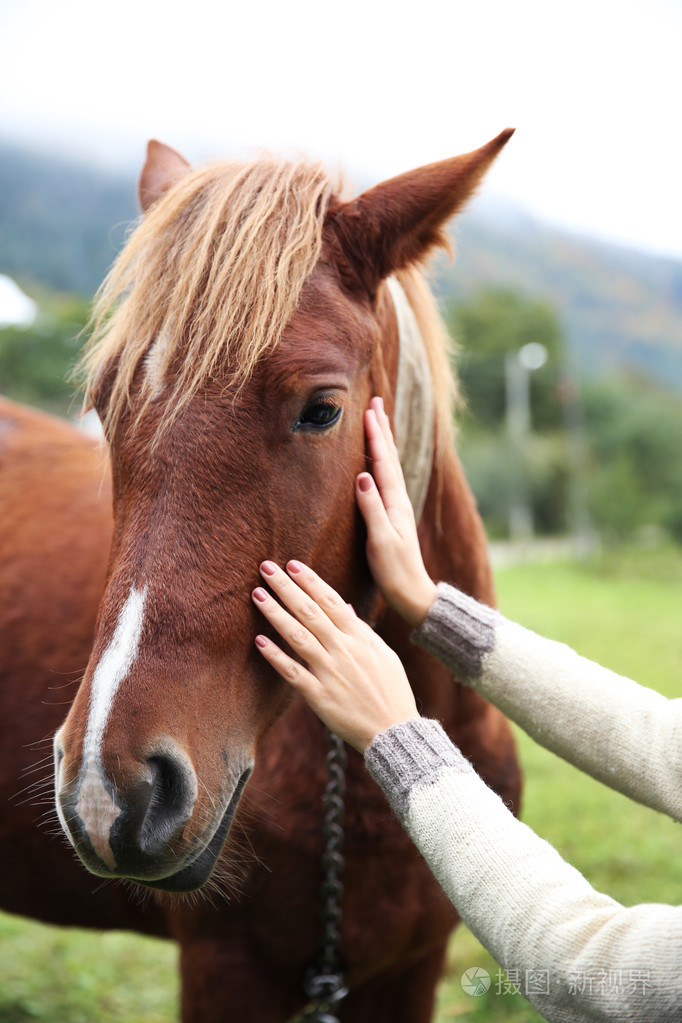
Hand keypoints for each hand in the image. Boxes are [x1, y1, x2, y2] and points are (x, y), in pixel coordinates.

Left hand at [252, 560, 418, 752]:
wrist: (394, 730)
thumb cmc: (391, 690)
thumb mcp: (383, 653)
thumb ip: (361, 629)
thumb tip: (345, 606)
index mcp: (359, 637)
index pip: (330, 600)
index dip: (310, 581)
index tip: (292, 564)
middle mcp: (343, 650)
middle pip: (310, 612)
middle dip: (286, 588)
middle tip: (266, 568)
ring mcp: (330, 672)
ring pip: (298, 636)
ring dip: (275, 614)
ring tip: (257, 594)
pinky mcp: (319, 696)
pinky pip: (293, 672)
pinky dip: (275, 656)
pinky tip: (259, 641)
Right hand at [357, 397, 436, 626]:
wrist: (413, 593)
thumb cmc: (395, 571)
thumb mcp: (381, 542)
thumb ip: (372, 509)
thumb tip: (362, 476)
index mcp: (395, 503)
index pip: (384, 462)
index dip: (376, 435)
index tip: (369, 409)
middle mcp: (399, 500)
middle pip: (390, 457)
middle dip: (382, 428)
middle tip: (375, 401)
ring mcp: (397, 507)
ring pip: (390, 465)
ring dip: (384, 441)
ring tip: (378, 421)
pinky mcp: (393, 516)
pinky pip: (387, 478)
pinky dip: (382, 461)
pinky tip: (377, 461)